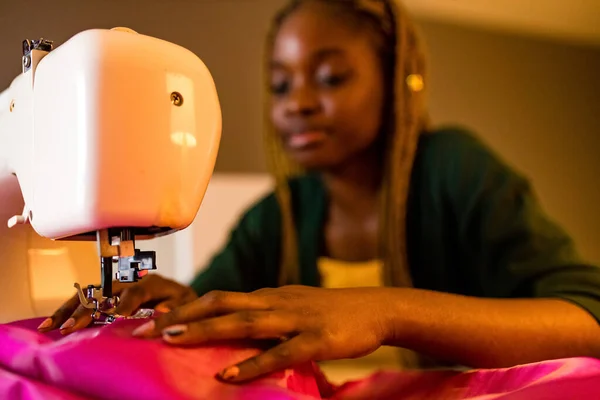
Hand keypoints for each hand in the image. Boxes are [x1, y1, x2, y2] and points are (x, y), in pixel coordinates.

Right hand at [37, 274, 196, 334]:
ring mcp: (115, 288)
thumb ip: (174, 307)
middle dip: (87, 309)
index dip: (126, 303)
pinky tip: (51, 324)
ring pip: (88, 295)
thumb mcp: (185, 304)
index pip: (137, 290)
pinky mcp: (105, 296)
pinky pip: (83, 301)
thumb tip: (160, 310)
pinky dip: (67, 312)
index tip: (116, 316)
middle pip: (104, 292)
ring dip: (68, 310)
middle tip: (73, 327)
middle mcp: (129, 281)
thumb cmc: (183, 302)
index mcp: (152, 282)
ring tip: (51, 326)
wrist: (179, 297)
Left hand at [131, 285, 391, 381]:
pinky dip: (251, 364)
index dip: (186, 306)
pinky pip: (279, 352)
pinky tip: (226, 375)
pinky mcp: (315, 339)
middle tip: (145, 329)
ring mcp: (295, 319)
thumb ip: (267, 315)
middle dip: (182, 316)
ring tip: (171, 340)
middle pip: (221, 303)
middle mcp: (276, 302)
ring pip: (243, 323)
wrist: (378, 308)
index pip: (220, 297)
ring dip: (205, 330)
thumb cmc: (334, 311)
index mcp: (270, 296)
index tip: (153, 317)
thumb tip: (237, 329)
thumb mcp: (295, 306)